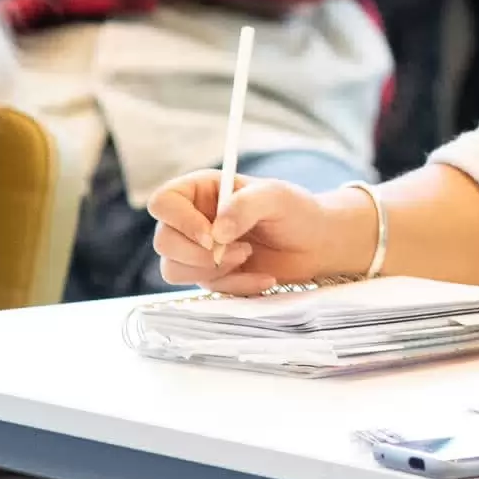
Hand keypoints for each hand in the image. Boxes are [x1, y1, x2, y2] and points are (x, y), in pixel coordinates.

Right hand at [149, 171, 346, 293]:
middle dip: (199, 254)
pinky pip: (203, 288)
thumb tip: (216, 233)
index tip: (211, 236)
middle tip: (241, 250)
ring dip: (213, 270)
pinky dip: (234, 286)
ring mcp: (197, 249)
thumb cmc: (296, 211)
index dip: (178, 221)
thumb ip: (245, 205)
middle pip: (164, 241)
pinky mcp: (209, 275)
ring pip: (172, 269)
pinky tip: (263, 277)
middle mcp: (192, 218)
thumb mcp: (276, 197)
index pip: (163, 202)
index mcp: (201, 190)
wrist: (315, 245)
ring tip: (249, 257)